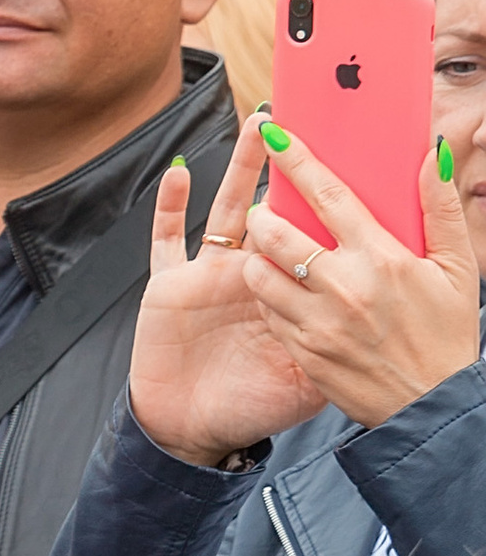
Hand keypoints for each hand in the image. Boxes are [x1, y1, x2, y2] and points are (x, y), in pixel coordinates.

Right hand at [127, 133, 328, 465]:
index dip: (330, 192)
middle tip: (310, 120)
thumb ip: (347, 343)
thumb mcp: (314, 381)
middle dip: (290, 167)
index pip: (317, 232)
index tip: (352, 149)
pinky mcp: (170, 286)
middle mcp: (253, 274)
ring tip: (260, 124)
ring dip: (241, 166)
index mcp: (294, 292)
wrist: (197, 435)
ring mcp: (211, 276)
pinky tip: (179, 173)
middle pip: (277, 210)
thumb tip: (388, 314)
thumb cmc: (252, 408)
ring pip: (229, 209)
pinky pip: (166, 239)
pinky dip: (168, 206)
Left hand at [238, 115, 480, 432]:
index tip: (274, 134)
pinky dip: (266, 295)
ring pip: (259, 273)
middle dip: (262, 212)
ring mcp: (318, 323)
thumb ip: (440, 209)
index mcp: (382, 258)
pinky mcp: (302, 352)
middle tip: (267, 210)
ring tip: (270, 251)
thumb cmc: (446, 335)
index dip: (297, 160)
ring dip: (256, 256)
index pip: (329, 195)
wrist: (431, 407)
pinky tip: (280, 289)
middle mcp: (344, 287)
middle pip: (276, 232)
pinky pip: (266, 311)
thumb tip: (433, 154)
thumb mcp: (458, 269)